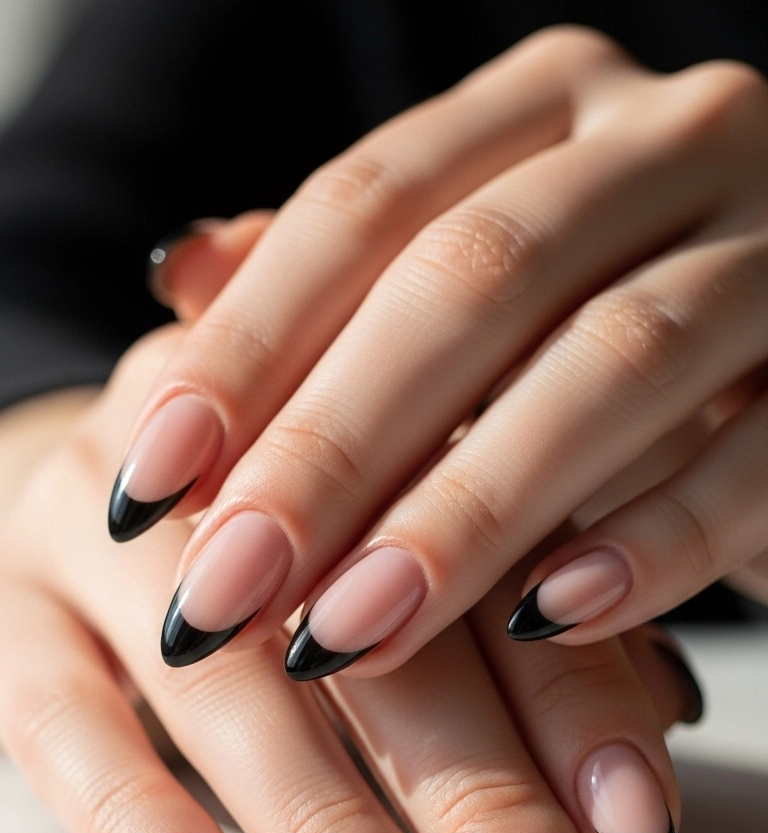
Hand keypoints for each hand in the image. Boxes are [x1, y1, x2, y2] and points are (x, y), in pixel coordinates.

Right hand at [0, 327, 696, 832]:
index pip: (498, 564)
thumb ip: (527, 614)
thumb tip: (670, 719)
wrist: (83, 478)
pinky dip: (140, 824)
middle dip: (479, 803)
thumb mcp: (409, 547)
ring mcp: (107, 521)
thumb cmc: (282, 534)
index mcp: (370, 415)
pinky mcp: (3, 601)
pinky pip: (57, 721)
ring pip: (227, 683)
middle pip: (376, 630)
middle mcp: (242, 454)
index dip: (578, 704)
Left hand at [106, 27, 767, 676]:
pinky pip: (754, 458)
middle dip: (333, 447)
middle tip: (225, 587)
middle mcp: (673, 141)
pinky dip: (652, 544)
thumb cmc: (633, 334)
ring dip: (467, 511)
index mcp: (555, 108)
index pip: (370, 202)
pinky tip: (547, 618)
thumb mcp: (491, 290)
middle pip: (474, 277)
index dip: (248, 345)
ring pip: (612, 363)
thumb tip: (179, 275)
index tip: (147, 482)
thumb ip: (355, 280)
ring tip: (349, 628)